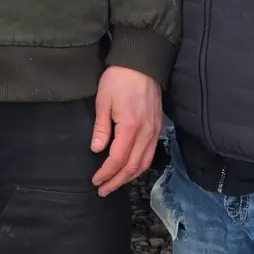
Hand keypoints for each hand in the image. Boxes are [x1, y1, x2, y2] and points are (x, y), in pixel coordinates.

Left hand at [90, 66, 162, 195]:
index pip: (118, 159)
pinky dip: (140, 166)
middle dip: (116, 181)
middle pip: (132, 167)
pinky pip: (150, 154)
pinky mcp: (158, 128)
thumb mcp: (103, 101)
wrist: (142, 63)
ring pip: (144, 163)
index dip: (106, 173)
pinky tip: (130, 170)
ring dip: (129, 177)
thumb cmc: (119, 79)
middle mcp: (146, 133)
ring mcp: (154, 131)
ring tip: (114, 184)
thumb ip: (101, 128)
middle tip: (103, 190)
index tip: (95, 180)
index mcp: (130, 127)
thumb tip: (96, 150)